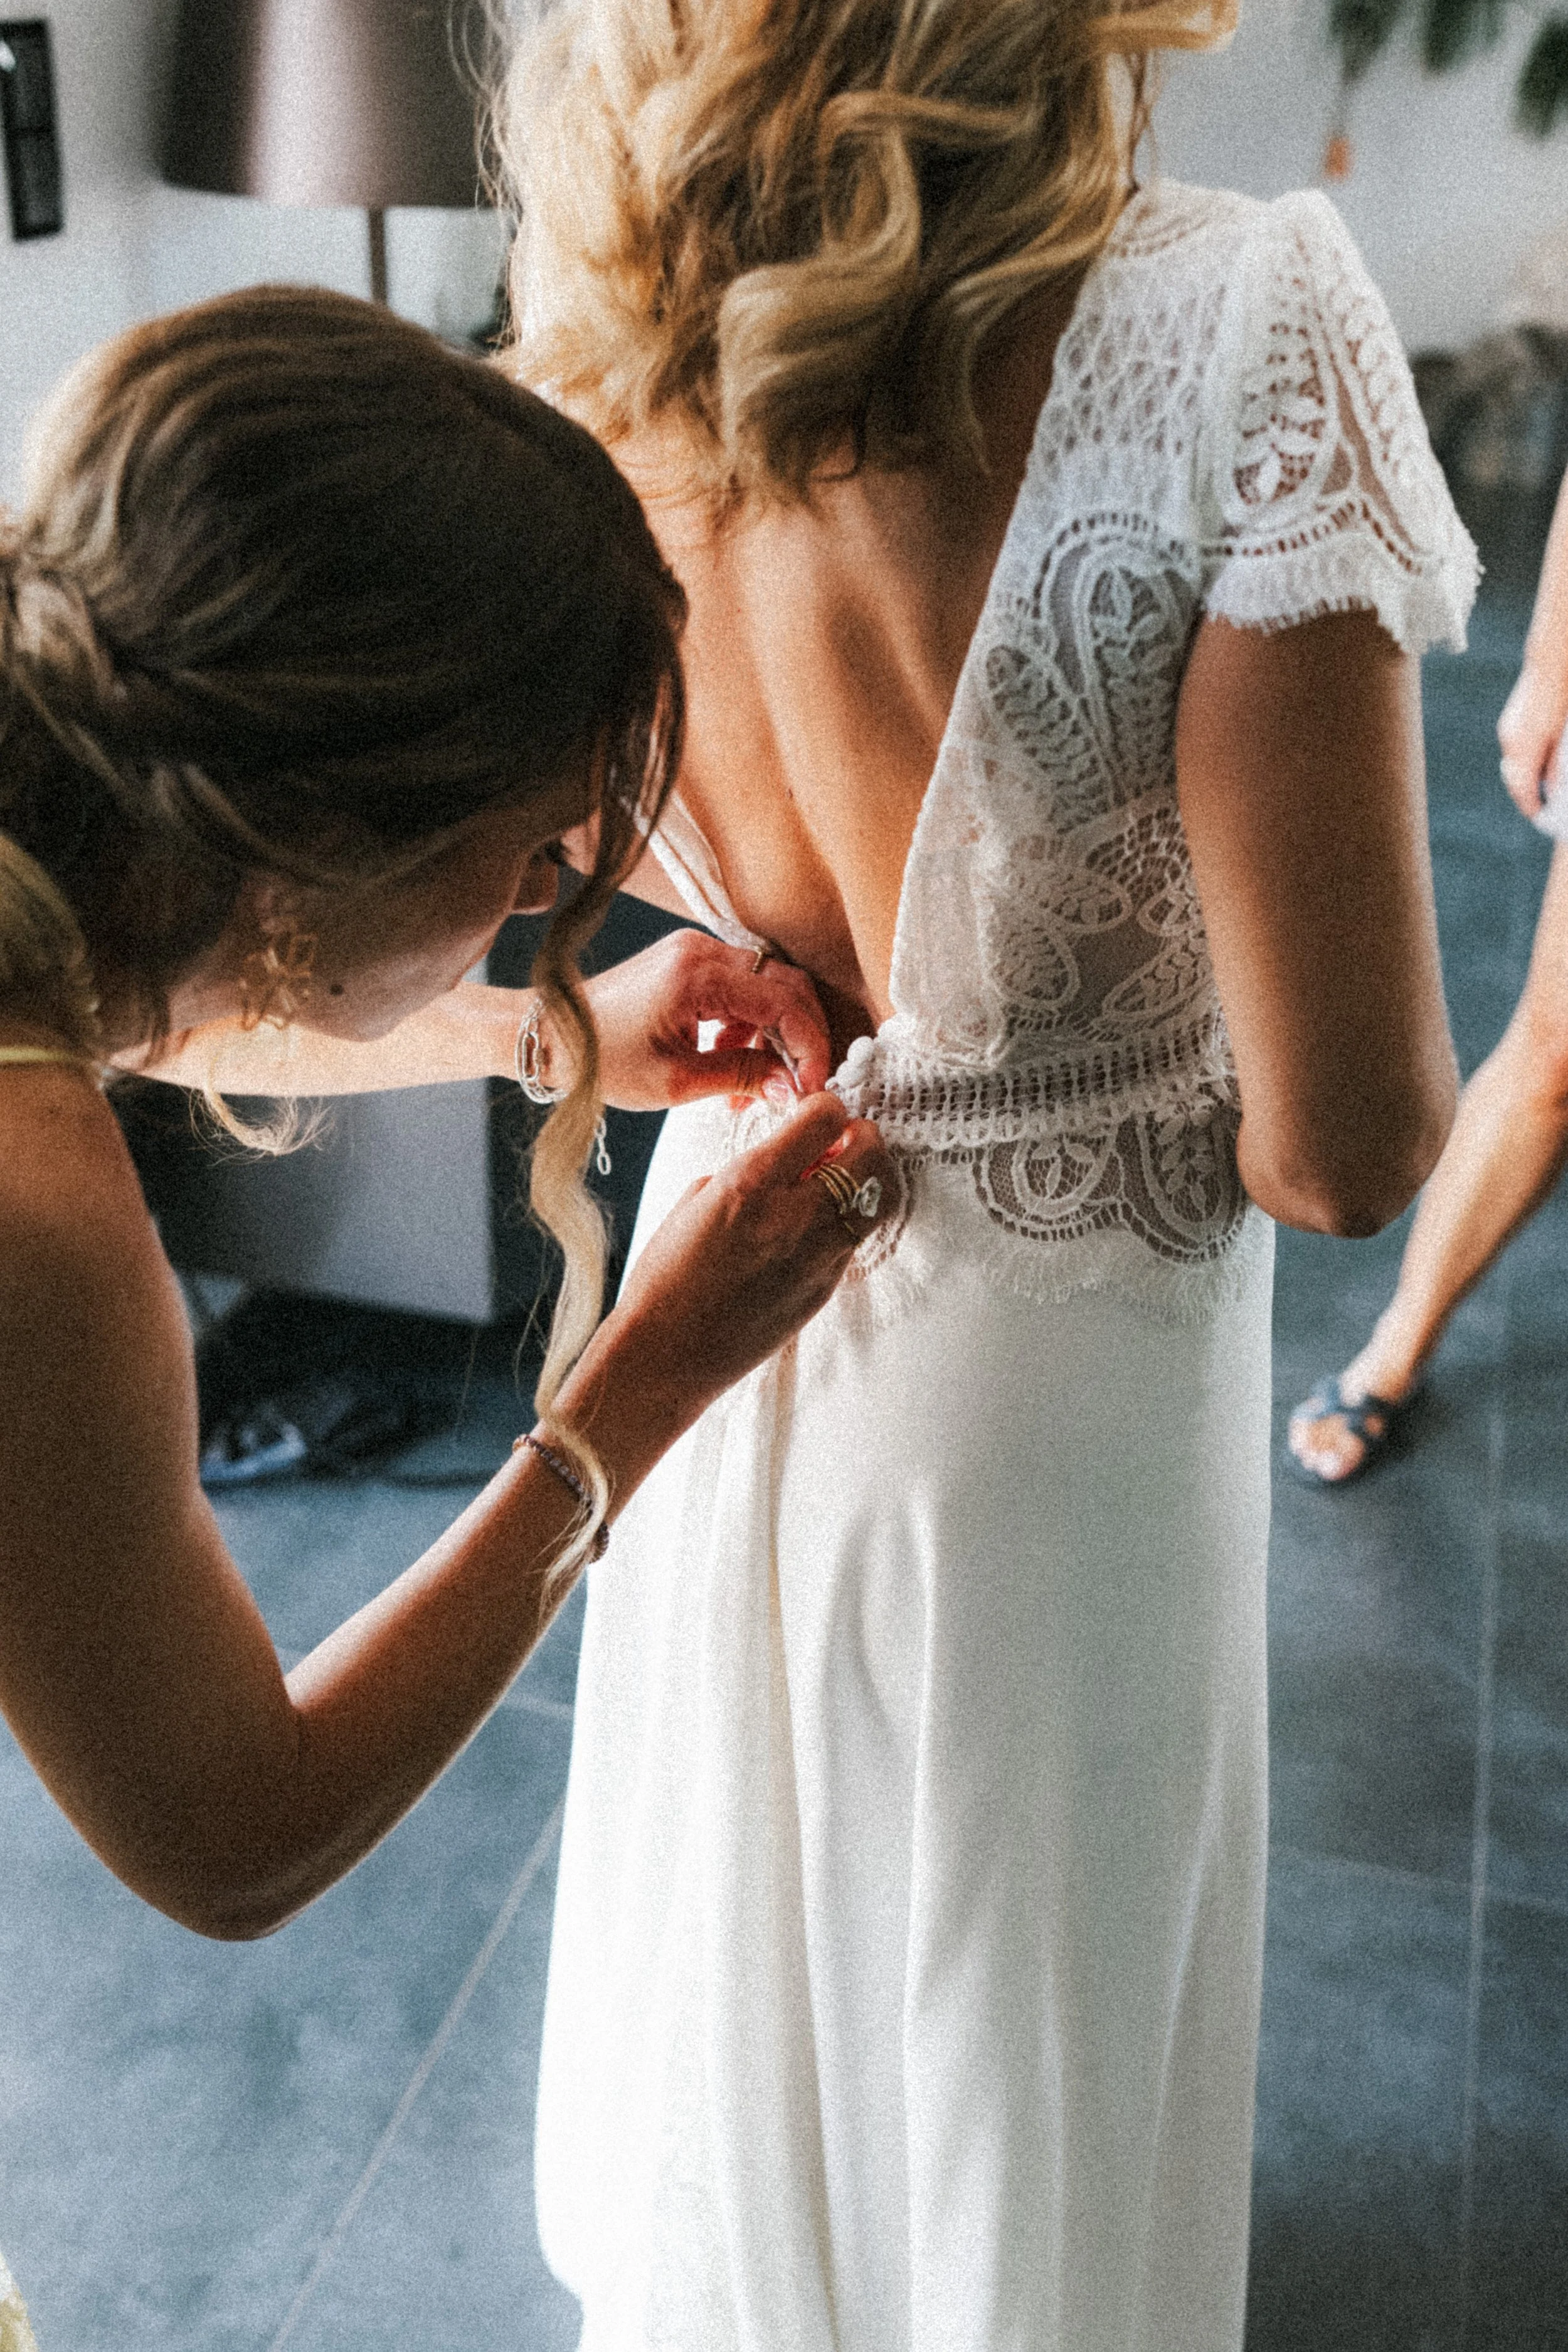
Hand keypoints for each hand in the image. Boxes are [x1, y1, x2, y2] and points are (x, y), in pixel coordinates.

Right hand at [574, 1096, 892, 1444]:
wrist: (669, 1354)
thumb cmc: (667, 1276)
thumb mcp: (697, 1198)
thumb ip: (751, 1169)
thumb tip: (793, 1157)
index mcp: (752, 1183)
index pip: (825, 1117)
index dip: (826, 1106)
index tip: (817, 1113)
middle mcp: (795, 1217)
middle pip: (872, 1153)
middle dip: (863, 1136)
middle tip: (843, 1141)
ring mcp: (818, 1257)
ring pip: (880, 1197)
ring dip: (867, 1178)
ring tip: (837, 1181)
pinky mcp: (826, 1288)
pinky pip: (855, 1238)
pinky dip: (846, 1220)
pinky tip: (815, 1225)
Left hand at [582, 930, 831, 1110]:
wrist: (548, 1036)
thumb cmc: (600, 1059)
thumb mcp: (676, 1081)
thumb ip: (742, 1076)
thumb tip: (792, 1087)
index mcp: (698, 975)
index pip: (784, 1002)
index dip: (810, 1046)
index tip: (811, 1085)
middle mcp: (700, 950)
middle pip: (785, 984)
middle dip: (801, 1037)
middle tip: (799, 1083)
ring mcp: (693, 951)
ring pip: (767, 985)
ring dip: (773, 1034)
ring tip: (757, 1085)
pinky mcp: (686, 962)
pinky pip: (740, 987)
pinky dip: (748, 1024)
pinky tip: (733, 1060)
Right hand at [1498, 657, 1567, 821]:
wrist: (1552, 663)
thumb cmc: (1563, 698)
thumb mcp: (1562, 737)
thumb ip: (1556, 764)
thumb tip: (1554, 789)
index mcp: (1525, 747)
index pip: (1523, 788)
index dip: (1532, 806)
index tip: (1542, 818)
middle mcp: (1511, 741)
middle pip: (1514, 780)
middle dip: (1526, 796)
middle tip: (1541, 810)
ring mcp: (1508, 732)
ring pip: (1513, 767)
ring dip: (1525, 780)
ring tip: (1541, 791)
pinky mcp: (1510, 725)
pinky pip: (1514, 753)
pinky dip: (1525, 763)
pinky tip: (1538, 766)